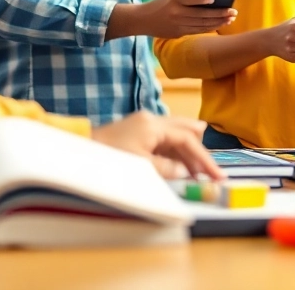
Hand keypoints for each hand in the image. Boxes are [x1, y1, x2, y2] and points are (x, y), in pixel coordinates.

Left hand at [89, 112, 223, 179]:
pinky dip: (175, 153)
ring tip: (197, 173)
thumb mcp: (140, 167)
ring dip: (188, 154)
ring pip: (177, 135)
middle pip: (186, 130)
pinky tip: (179, 167)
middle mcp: (152, 119)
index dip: (204, 158)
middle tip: (212, 171)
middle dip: (200, 151)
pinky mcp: (138, 131)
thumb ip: (166, 168)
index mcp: (153, 125)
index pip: (188, 139)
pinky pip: (165, 139)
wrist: (77, 151)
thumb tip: (184, 171)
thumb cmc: (108, 158)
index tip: (217, 175)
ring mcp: (144, 124)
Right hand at [107, 0, 236, 41]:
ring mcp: (178, 24)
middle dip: (219, 14)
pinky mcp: (178, 33)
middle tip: (233, 12)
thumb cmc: (160, 3)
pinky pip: (197, 31)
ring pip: (202, 24)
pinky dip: (210, 28)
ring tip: (230, 19)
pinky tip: (220, 25)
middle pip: (201, 14)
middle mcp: (176, 13)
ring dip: (218, 22)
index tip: (215, 0)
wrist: (143, 20)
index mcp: (174, 0)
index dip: (203, 0)